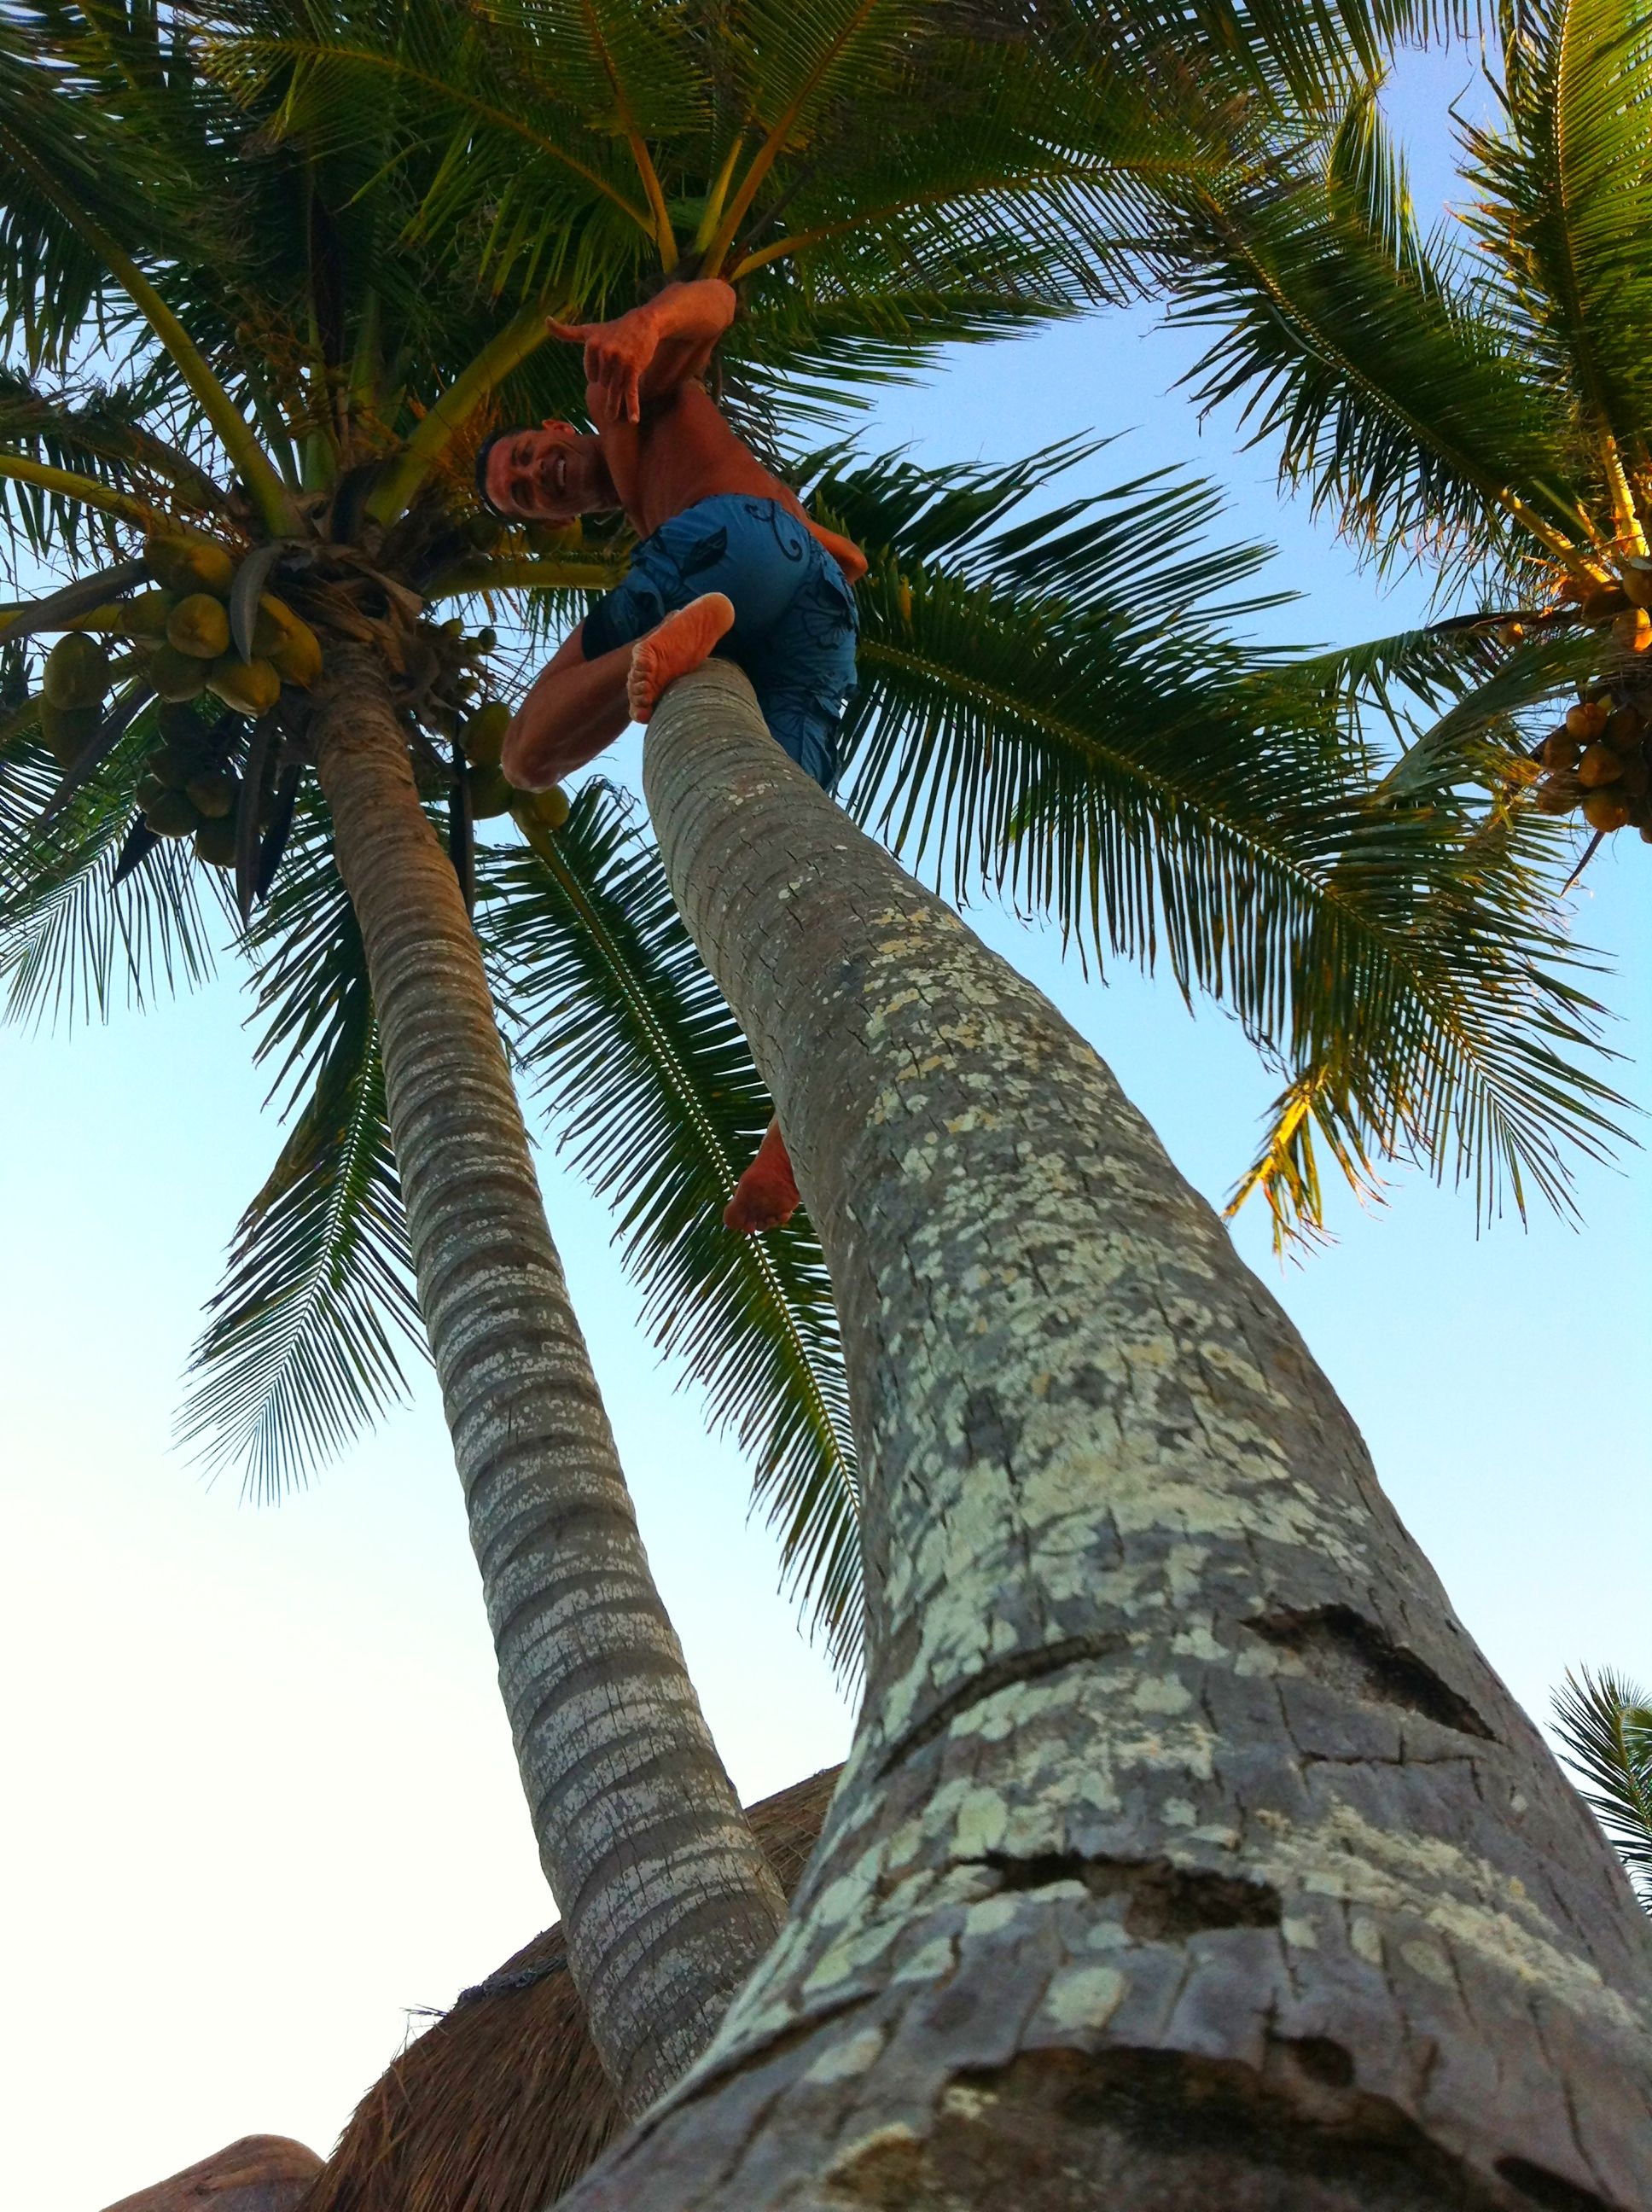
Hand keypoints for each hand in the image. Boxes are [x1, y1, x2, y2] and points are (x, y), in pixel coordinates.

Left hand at [546, 310, 656, 424]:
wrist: (642, 323)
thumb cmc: (612, 330)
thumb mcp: (589, 330)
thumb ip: (566, 332)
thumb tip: (546, 320)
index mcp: (592, 344)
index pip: (590, 376)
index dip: (599, 372)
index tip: (608, 358)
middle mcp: (605, 352)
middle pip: (602, 383)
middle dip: (610, 379)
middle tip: (620, 365)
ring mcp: (620, 362)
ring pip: (613, 390)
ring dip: (617, 396)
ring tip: (615, 408)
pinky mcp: (633, 369)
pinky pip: (631, 392)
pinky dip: (633, 407)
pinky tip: (634, 421)